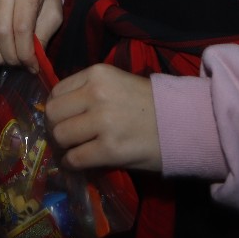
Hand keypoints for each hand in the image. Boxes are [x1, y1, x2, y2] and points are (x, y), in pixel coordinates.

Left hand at [46, 64, 160, 172]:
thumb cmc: (149, 104)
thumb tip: (59, 110)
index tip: (63, 118)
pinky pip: (75, 158)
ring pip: (60, 136)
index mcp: (97, 74)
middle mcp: (97, 94)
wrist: (185, 123)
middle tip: (65, 136)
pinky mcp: (110, 149)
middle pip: (53, 113)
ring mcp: (103, 122)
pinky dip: (71, 163)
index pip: (57, 91)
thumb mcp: (117, 83)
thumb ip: (88, 91)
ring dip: (63, 146)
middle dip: (55, 127)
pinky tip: (77, 163)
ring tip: (73, 149)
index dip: (57, 108)